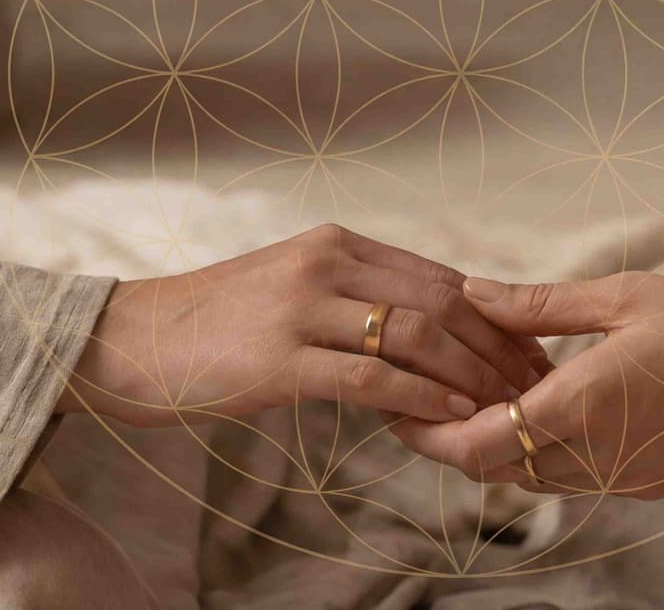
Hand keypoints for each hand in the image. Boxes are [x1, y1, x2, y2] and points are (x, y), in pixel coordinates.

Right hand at [61, 225, 551, 426]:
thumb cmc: (212, 327)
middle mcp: (325, 264)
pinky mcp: (280, 359)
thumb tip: (420, 328)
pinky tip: (450, 419)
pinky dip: (422, 398)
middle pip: (441, 301)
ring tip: (506, 407)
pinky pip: (371, 378)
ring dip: (472, 374)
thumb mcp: (289, 290)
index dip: (494, 316)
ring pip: (416, 335)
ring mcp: (302, 308)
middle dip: (498, 347)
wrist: (127, 340)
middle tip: (536, 386)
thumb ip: (351, 299)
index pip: (439, 276)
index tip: (529, 352)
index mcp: (335, 244)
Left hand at [394, 272, 663, 499]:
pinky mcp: (648, 481)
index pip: (472, 446)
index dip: (424, 431)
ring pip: (531, 474)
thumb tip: (473, 292)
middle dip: (451, 434)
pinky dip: (542, 445)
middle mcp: (596, 457)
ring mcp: (624, 478)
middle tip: (423, 389)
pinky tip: (546, 397)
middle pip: (493, 468)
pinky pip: (573, 473)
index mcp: (582, 407)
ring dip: (498, 440)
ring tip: (481, 386)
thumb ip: (541, 304)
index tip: (395, 399)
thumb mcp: (627, 296)